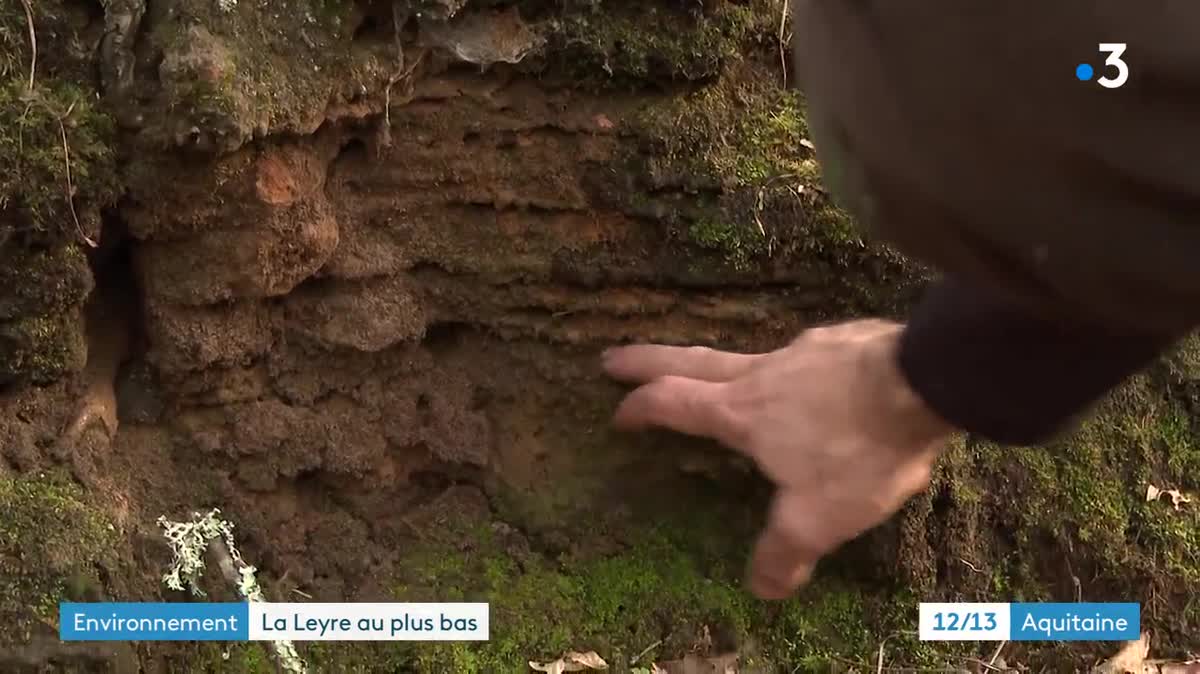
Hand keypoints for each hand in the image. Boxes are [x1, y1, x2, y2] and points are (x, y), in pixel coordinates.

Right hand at [603, 319, 953, 598]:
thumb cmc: (858, 450)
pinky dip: (791, 367)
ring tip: (723, 375)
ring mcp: (803, 351)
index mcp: (742, 413)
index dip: (640, 407)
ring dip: (720, 362)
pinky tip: (812, 378)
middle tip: (612, 356)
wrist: (924, 381)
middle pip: (690, 360)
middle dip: (647, 360)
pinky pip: (804, 355)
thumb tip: (761, 587)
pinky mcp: (842, 342)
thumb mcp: (817, 517)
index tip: (616, 412)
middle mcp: (763, 373)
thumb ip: (784, 551)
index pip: (673, 402)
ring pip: (748, 355)